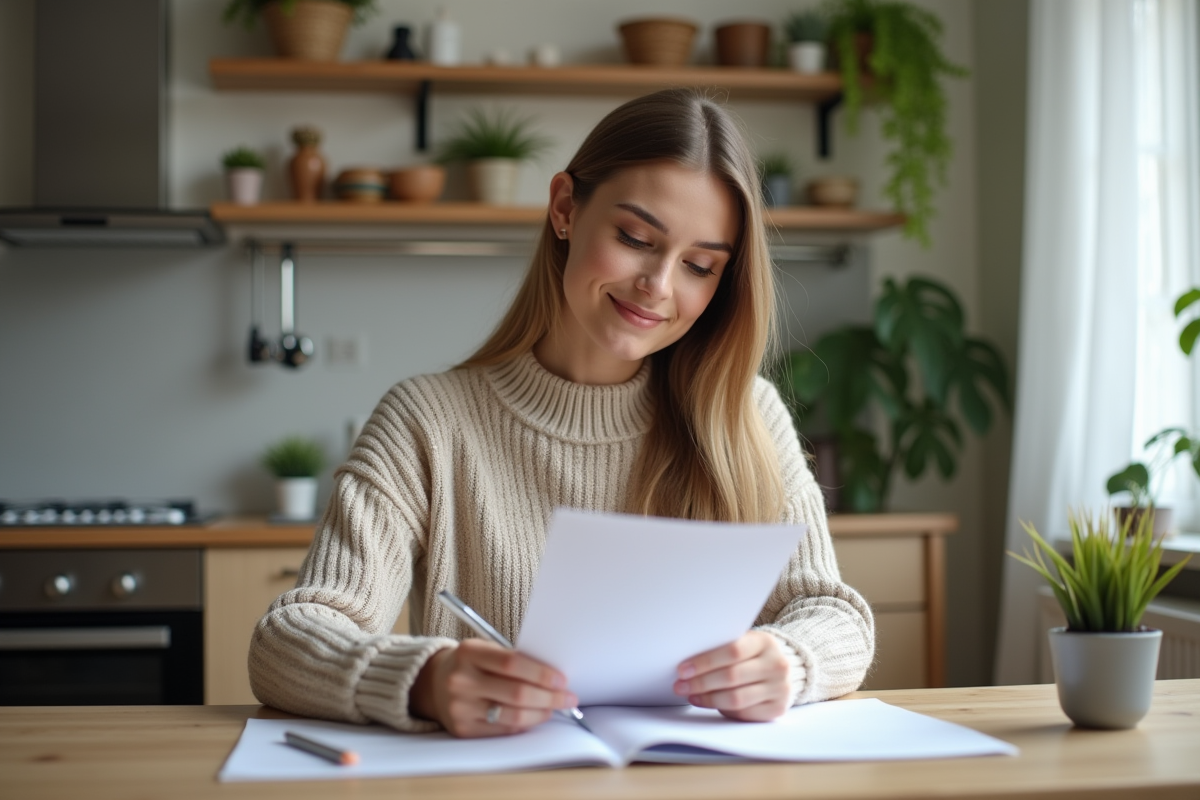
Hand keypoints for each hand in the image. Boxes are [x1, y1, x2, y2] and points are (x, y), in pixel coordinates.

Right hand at [409, 639, 578, 737]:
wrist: (433, 683)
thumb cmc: (470, 664)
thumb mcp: (485, 650)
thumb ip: (514, 659)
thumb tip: (554, 677)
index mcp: (469, 653)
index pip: (512, 663)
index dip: (541, 673)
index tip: (562, 679)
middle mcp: (461, 681)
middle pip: (516, 693)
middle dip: (550, 697)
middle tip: (568, 697)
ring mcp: (460, 707)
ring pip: (513, 716)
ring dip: (541, 713)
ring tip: (554, 708)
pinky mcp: (462, 729)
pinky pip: (503, 730)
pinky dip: (524, 724)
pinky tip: (535, 717)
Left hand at [674, 631, 791, 721]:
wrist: (781, 669)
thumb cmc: (753, 654)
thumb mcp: (743, 642)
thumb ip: (722, 647)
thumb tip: (688, 661)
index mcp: (765, 642)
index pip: (733, 651)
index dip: (705, 662)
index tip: (683, 669)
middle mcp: (777, 665)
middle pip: (732, 676)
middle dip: (701, 682)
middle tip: (680, 685)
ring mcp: (780, 688)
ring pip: (736, 698)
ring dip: (708, 698)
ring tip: (691, 695)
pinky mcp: (778, 708)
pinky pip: (744, 713)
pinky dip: (722, 709)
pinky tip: (708, 703)